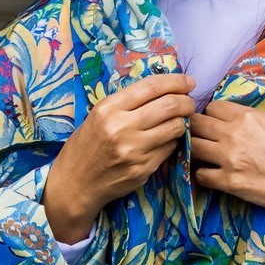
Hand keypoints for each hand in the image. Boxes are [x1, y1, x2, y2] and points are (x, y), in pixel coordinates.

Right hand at [42, 73, 194, 242]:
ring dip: (183, 122)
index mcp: (109, 109)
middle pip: (170, 105)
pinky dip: (173, 141)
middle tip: (189, 103)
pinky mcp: (143, 169)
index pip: (151, 87)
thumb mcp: (99, 116)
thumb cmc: (87, 145)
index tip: (188, 82)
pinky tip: (167, 140)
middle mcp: (122, 128)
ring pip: (175, 128)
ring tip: (180, 121)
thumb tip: (162, 91)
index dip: (176, 81)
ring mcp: (134, 151)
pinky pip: (169, 149)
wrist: (75, 183)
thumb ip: (127, 103)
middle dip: (186, 101)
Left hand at [190, 100, 264, 252]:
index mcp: (249, 117)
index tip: (215, 123)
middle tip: (203, 138)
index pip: (213, 107)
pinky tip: (212, 175)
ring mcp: (229, 159)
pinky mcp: (230, 183)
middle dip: (197, 129)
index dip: (212, 115)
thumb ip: (253, 122)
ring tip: (204, 156)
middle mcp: (235, 134)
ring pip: (194, 147)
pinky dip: (203, 174)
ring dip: (196, 150)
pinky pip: (201, 175)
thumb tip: (238, 123)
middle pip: (196, 123)